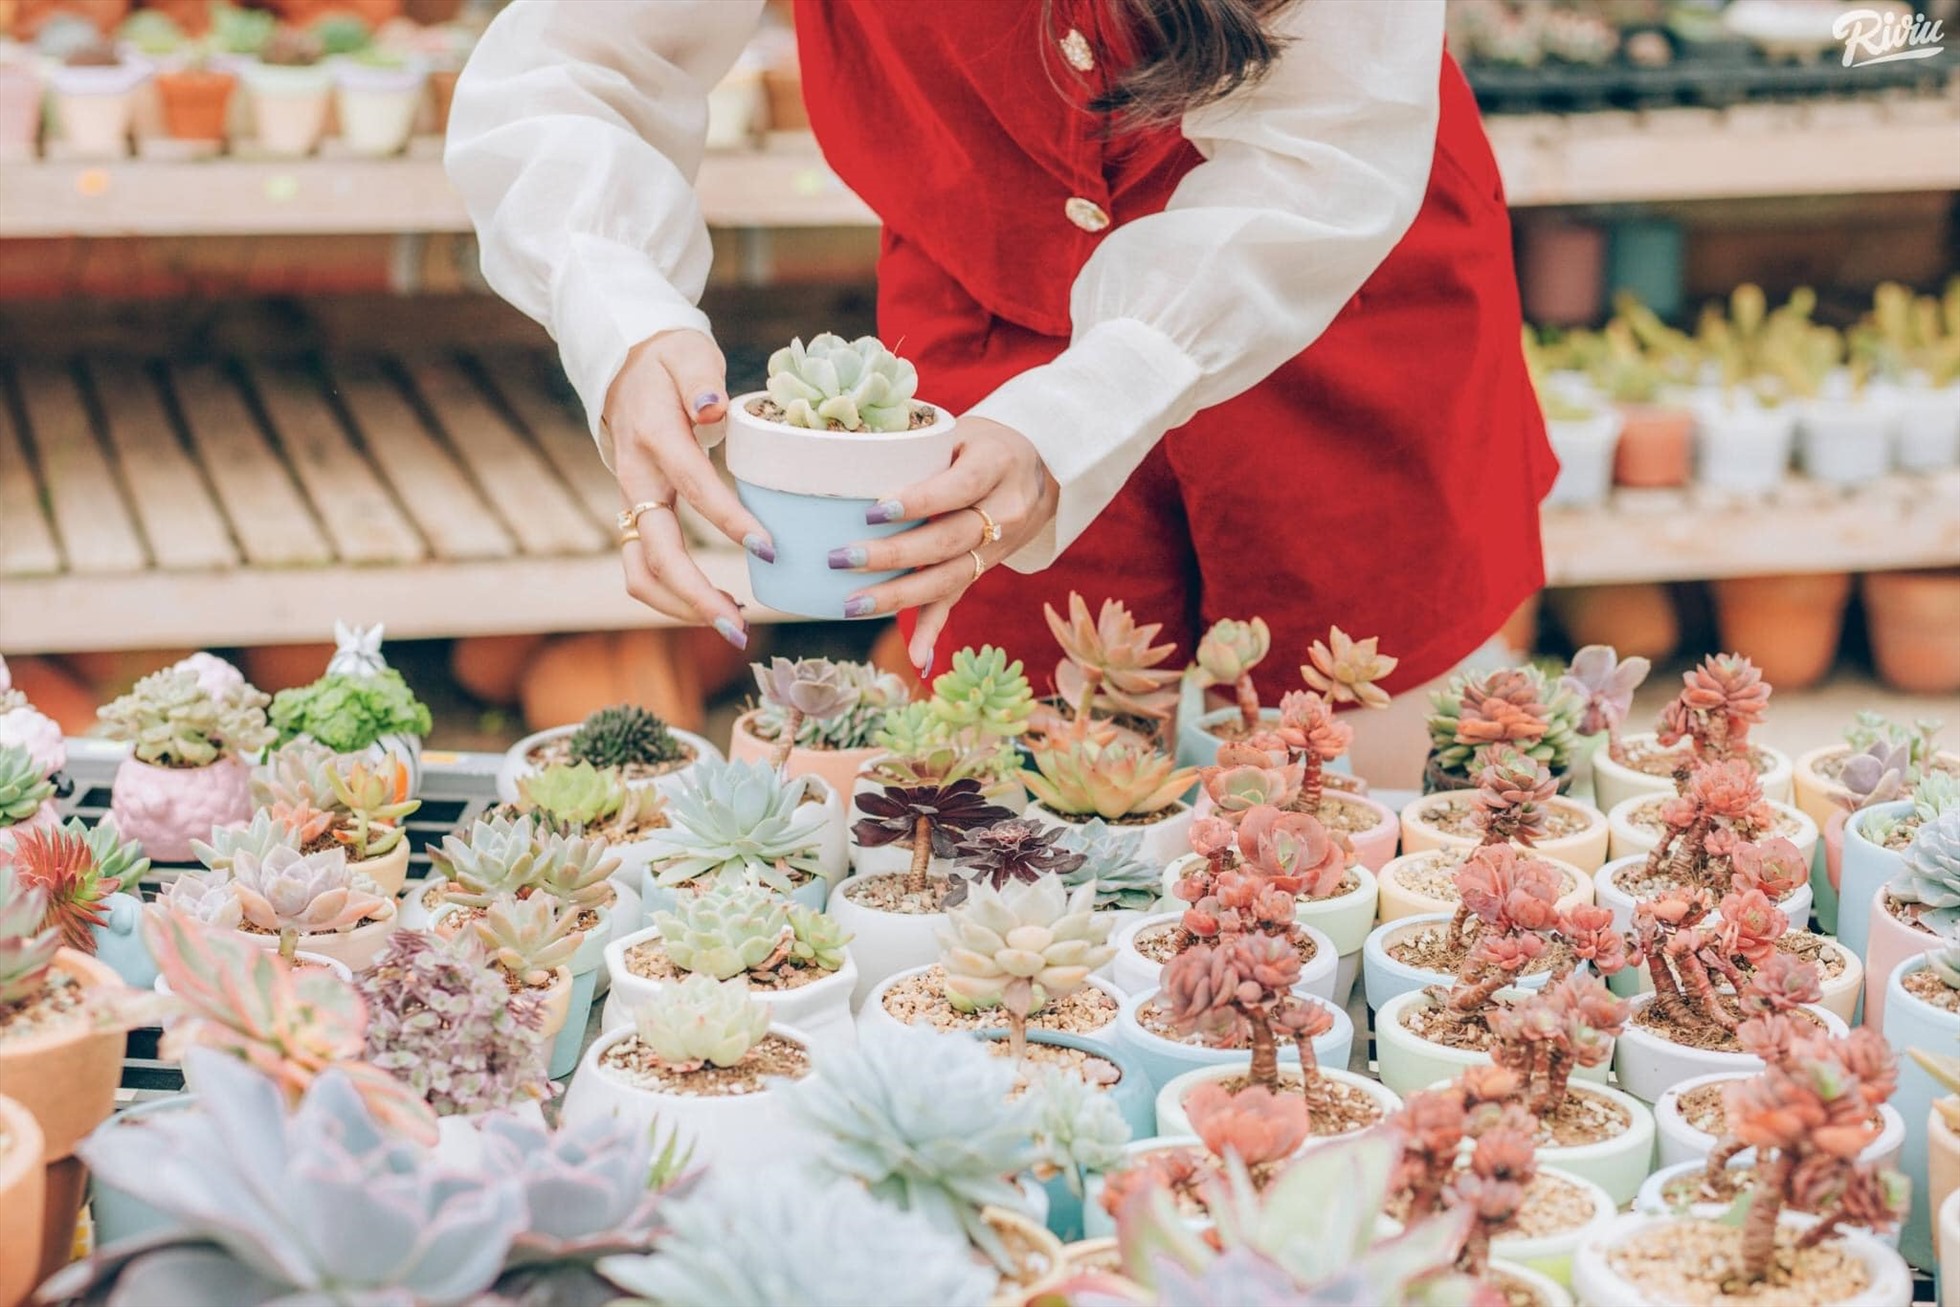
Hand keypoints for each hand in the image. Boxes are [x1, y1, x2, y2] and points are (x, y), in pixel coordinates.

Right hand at [603, 329, 770, 647]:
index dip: (729, 521)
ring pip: (640, 572)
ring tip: (733, 624)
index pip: (694, 486)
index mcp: (655, 439)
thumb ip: (699, 378)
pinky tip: (720, 602)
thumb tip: (712, 405)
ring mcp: (632, 503)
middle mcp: (637, 479)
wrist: (624, 368)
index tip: (768, 549)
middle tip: (740, 628)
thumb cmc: (669, 361)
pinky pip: (647, 569)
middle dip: (695, 597)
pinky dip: (678, 596)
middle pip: (656, 553)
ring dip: (682, 607)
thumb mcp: (687, 353)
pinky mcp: (637, 518)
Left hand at [828, 417, 1058, 672]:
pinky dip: (934, 629)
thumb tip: (847, 449)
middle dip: (894, 555)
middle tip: (842, 557)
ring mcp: (998, 547)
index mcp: (997, 466)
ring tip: (852, 604)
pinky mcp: (985, 568)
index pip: (956, 488)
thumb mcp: (961, 431)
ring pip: (949, 577)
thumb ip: (918, 446)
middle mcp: (1005, 512)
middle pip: (948, 540)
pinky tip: (918, 658)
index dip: (917, 501)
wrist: (1043, 471)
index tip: (873, 510)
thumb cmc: (984, 444)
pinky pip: (958, 600)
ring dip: (900, 596)